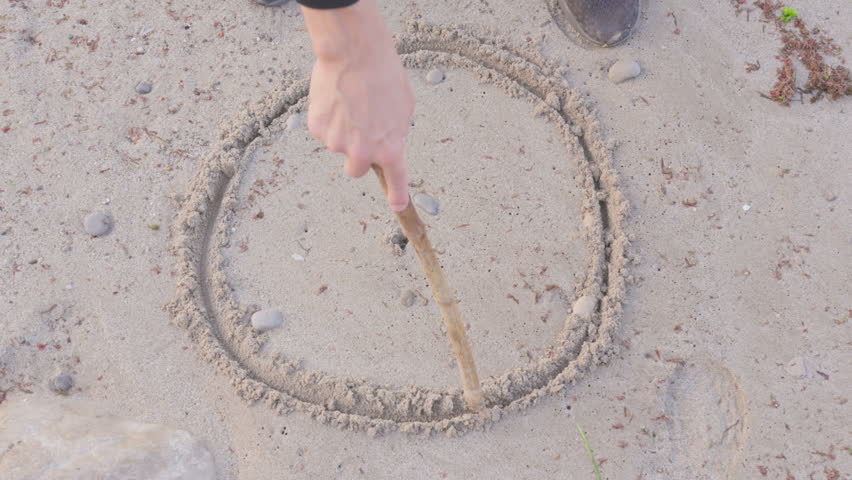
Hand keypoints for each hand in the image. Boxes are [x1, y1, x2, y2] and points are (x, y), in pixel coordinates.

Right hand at [301, 0, 413, 210]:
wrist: (354, 54)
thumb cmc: (385, 75)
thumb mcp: (404, 108)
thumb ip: (395, 133)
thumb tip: (385, 142)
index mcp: (390, 149)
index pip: (396, 181)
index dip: (397, 195)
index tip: (398, 205)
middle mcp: (362, 153)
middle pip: (355, 170)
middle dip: (357, 155)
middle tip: (360, 129)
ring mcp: (337, 143)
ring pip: (338, 146)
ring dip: (343, 131)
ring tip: (350, 102)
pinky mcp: (317, 129)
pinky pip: (323, 131)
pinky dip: (328, 119)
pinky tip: (335, 98)